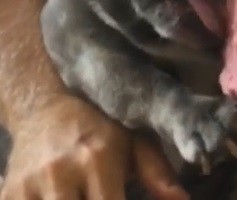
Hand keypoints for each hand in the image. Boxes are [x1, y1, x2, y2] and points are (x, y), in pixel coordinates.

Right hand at [0, 94, 188, 199]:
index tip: (124, 199)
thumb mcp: (132, 140)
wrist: (44, 109)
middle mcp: (61, 173)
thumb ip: (158, 172)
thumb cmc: (98, 127)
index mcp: (98, 158)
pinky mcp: (8, 195)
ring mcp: (30, 186)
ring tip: (84, 197)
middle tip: (101, 198)